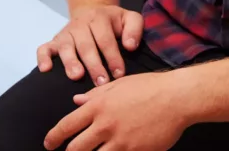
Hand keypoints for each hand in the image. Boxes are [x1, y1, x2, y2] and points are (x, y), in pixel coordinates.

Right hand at [37, 5, 142, 85]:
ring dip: (70, 62)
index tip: (119, 73)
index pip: (106, 39)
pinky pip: (44, 48)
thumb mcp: (129, 18)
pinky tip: (45, 70)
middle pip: (86, 45)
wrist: (92, 13)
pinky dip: (43, 58)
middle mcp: (80, 24)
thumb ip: (134, 29)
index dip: (112, 57)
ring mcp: (65, 33)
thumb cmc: (114, 22)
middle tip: (102, 82)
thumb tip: (129, 46)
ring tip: (77, 76)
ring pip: (65, 47)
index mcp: (100, 18)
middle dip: (94, 65)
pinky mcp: (54, 41)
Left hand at [44, 72, 190, 150]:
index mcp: (98, 106)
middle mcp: (105, 125)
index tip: (49, 144)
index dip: (53, 138)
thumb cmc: (151, 87)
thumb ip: (96, 94)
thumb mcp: (120, 84)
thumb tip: (76, 100)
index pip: (65, 126)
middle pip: (75, 148)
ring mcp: (120, 141)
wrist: (178, 97)